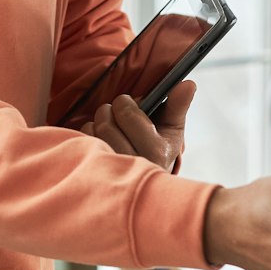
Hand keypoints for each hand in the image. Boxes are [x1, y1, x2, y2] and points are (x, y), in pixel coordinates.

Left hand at [79, 81, 194, 173]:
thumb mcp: (172, 131)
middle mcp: (133, 163)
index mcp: (156, 151)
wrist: (145, 186)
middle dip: (109, 111)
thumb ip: (178, 106)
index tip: (128, 104)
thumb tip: (188, 83)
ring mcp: (112, 171)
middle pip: (106, 122)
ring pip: (92, 130)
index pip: (127, 113)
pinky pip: (82, 142)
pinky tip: (100, 141)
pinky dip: (88, 135)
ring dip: (98, 123)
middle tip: (116, 114)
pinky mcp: (94, 173)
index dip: (125, 103)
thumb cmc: (159, 150)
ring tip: (110, 129)